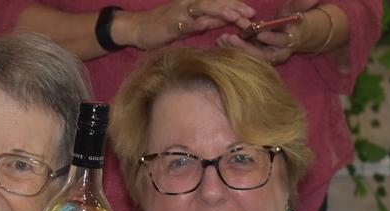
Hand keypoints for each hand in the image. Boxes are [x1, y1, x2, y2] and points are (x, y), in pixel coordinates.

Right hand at [115, 0, 254, 49]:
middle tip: (251, 15)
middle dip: (235, 7)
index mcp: (195, 3)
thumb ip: (206, 22)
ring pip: (206, 7)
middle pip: (217, 1)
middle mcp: (190, 3)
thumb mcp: (188, 24)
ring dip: (223, 10)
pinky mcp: (172, 23)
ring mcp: (181, 12)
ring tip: (238, 17)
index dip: (236, 5)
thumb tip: (224, 21)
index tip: (252, 14)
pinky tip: (213, 25)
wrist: (137, 28)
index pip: (220, 1)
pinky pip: (189, 22)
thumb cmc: (163, 27)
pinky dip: (202, 23)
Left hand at [216, 0, 317, 64]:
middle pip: (261, 54)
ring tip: (223, 38)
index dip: (272, 38)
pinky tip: (220, 41)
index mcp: (289, 42)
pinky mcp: (255, 59)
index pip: (281, 41)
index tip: (261, 33)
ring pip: (249, 57)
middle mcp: (277, 54)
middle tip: (232, 38)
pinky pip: (242, 56)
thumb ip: (301, 4)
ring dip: (235, 49)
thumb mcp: (296, 10)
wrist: (292, 34)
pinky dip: (231, 49)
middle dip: (246, 47)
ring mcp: (265, 58)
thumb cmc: (293, 20)